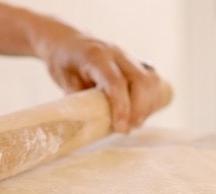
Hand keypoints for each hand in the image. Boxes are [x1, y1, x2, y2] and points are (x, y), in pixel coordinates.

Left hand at [36, 25, 163, 132]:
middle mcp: (117, 54)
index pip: (116, 82)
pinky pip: (153, 82)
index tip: (120, 128)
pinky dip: (151, 101)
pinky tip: (140, 114)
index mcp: (96, 56)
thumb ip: (78, 100)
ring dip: (147, 107)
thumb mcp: (63, 80)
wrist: (68, 41)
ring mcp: (129, 58)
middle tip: (126, 129)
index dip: (122, 107)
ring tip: (133, 124)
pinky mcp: (136, 64)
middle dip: (139, 110)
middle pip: (141, 82)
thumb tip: (91, 125)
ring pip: (151, 82)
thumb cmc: (63, 61)